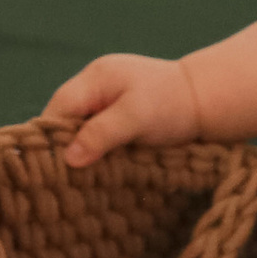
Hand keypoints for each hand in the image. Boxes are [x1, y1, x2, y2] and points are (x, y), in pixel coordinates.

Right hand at [41, 50, 202, 165]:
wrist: (205, 101)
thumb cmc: (172, 105)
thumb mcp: (136, 118)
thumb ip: (101, 133)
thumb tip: (68, 157)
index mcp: (95, 78)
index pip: (58, 108)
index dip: (51, 136)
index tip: (52, 168)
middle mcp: (95, 86)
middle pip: (64, 119)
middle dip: (64, 147)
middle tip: (65, 179)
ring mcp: (105, 100)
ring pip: (78, 128)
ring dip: (80, 151)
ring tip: (80, 178)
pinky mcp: (116, 115)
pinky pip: (94, 133)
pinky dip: (94, 150)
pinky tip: (97, 169)